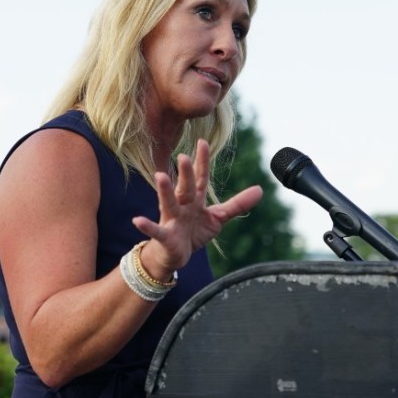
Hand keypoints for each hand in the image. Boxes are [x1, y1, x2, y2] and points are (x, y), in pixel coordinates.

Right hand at [132, 139, 262, 273]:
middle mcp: (182, 206)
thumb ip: (237, 204)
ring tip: (160, 176)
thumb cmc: (193, 233)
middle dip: (185, 173)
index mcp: (195, 200)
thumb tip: (260, 190)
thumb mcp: (216, 218)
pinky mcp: (164, 237)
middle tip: (183, 156)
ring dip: (165, 190)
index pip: (200, 178)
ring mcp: (172, 220)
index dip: (202, 162)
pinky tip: (137, 221)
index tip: (202, 142)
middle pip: (185, 188)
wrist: (174, 256)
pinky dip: (147, 226)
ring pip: (168, 203)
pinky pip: (155, 231)